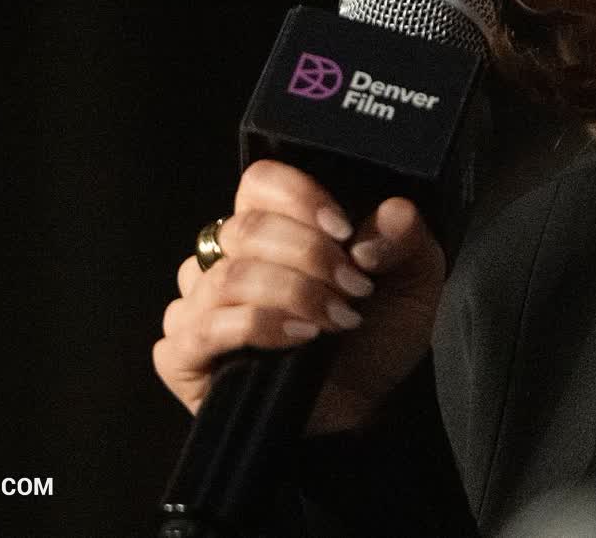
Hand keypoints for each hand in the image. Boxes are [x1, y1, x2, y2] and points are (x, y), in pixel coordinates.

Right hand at [152, 159, 446, 434]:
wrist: (365, 411)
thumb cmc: (377, 338)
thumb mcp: (413, 281)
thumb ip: (406, 238)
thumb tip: (391, 212)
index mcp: (270, 229)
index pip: (259, 183)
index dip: (299, 198)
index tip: (346, 230)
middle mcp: (223, 260)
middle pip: (245, 229)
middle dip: (310, 255)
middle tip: (356, 287)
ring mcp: (197, 307)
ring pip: (228, 277)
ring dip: (294, 293)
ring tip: (339, 318)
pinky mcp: (182, 356)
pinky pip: (203, 327)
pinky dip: (259, 326)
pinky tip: (302, 338)